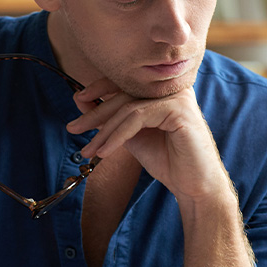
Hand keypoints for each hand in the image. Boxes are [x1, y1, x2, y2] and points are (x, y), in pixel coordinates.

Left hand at [67, 77, 230, 200]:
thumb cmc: (167, 160)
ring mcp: (177, 95)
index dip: (98, 87)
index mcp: (162, 88)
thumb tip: (80, 99)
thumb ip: (111, 117)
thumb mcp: (131, 135)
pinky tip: (104, 152)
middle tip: (73, 128)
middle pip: (123, 93)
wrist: (194, 186)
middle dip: (94, 113)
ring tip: (88, 150)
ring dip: (103, 130)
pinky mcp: (179, 109)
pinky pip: (137, 118)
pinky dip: (117, 136)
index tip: (78, 100)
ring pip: (128, 107)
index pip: (125, 80)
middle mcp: (171, 86)